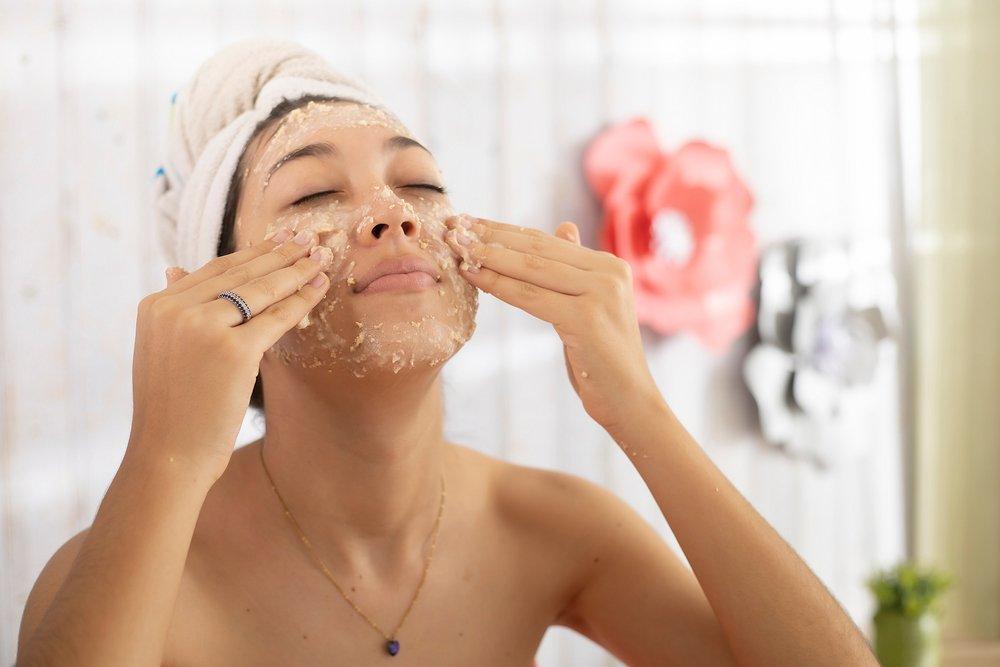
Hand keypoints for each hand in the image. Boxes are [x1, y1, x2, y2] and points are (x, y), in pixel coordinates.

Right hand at [128, 227, 332, 483]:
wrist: (167, 454)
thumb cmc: (170, 409)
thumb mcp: (161, 348)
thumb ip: (175, 310)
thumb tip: (174, 267)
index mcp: (155, 305)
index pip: (214, 270)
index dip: (251, 254)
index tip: (277, 241)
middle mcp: (175, 309)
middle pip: (239, 273)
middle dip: (278, 254)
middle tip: (307, 239)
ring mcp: (203, 328)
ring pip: (261, 290)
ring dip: (295, 270)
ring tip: (320, 258)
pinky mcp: (233, 351)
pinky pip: (276, 318)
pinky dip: (301, 301)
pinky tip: (319, 288)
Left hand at [444, 215, 663, 435]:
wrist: (630, 402)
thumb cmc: (603, 359)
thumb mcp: (591, 306)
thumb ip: (577, 269)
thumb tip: (564, 227)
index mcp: (611, 266)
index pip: (546, 242)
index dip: (504, 230)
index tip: (468, 221)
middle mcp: (609, 272)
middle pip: (536, 249)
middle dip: (490, 235)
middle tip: (451, 224)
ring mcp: (600, 293)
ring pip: (531, 269)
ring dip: (487, 255)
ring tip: (454, 244)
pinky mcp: (586, 318)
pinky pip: (530, 297)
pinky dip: (497, 284)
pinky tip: (471, 274)